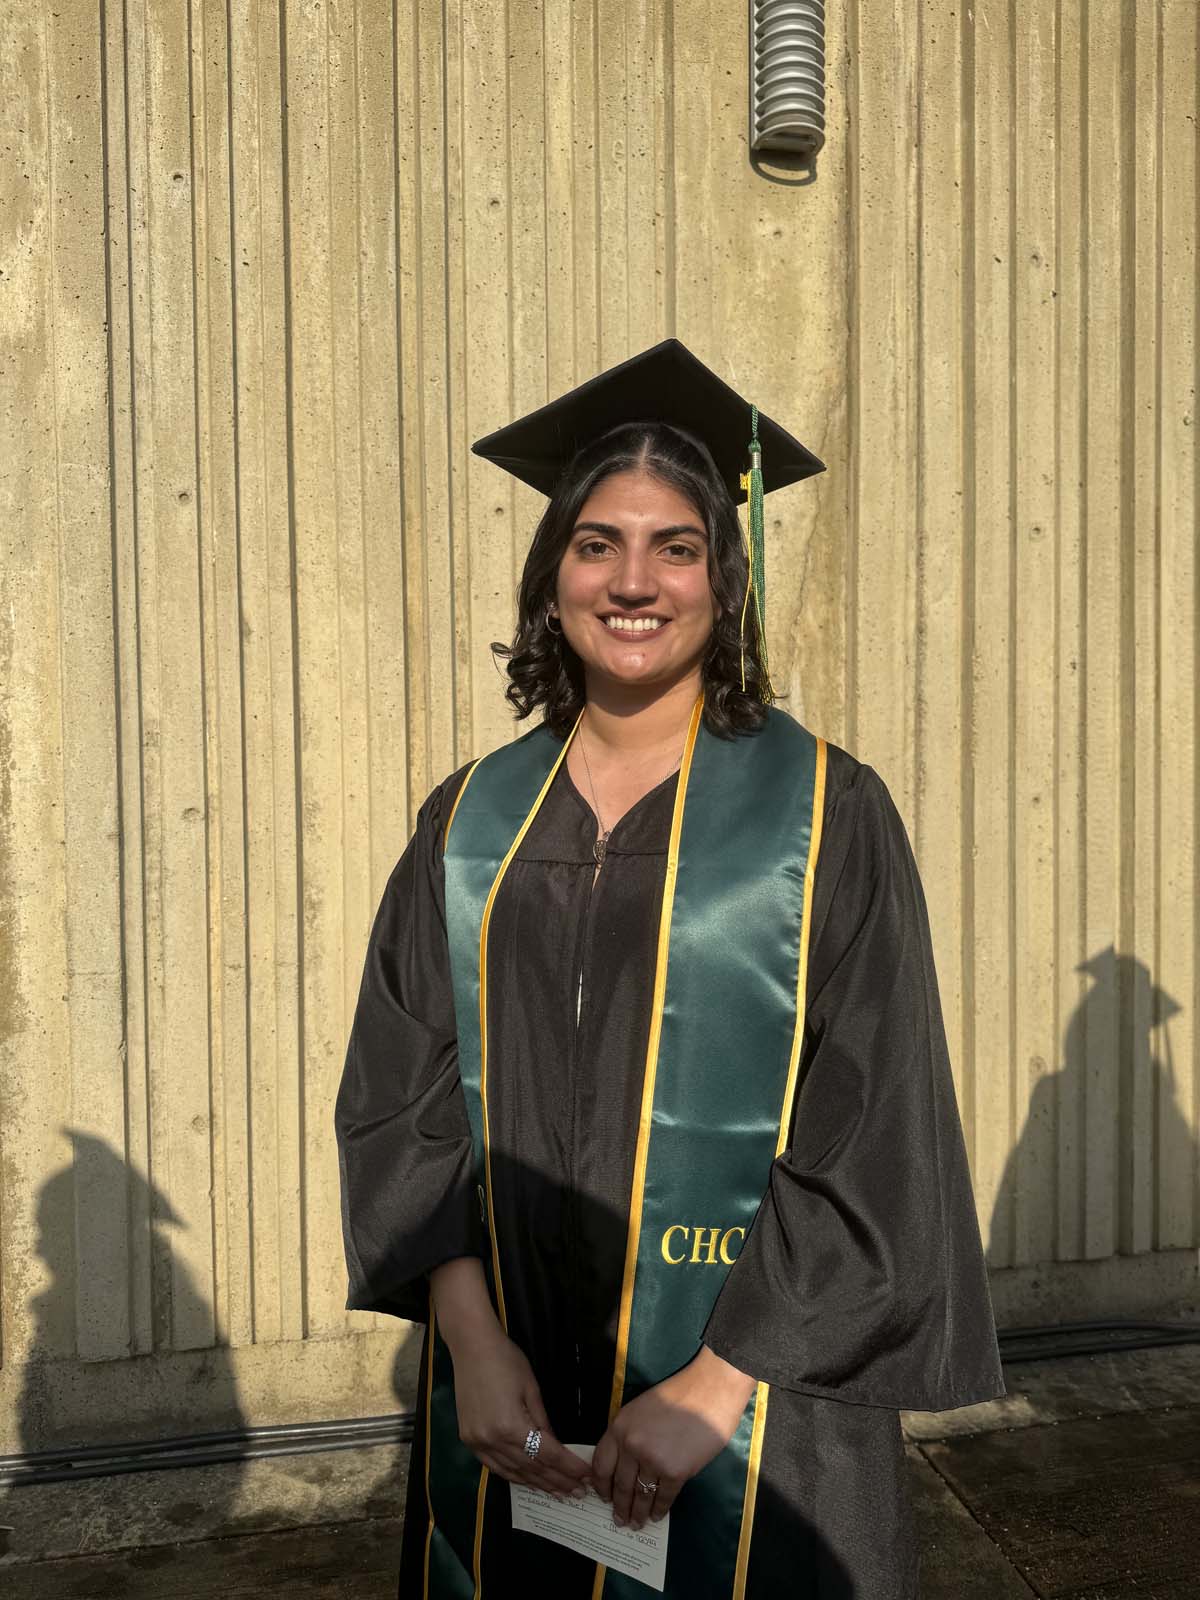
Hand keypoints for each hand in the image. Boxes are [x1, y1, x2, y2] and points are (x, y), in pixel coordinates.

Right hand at [447, 1322, 590, 1497]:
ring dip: (537, 1484)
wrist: (471, 1346)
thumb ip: (543, 1422)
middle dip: (557, 1481)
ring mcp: (478, 1444)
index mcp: (511, 1427)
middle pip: (531, 1468)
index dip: (569, 1468)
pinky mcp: (469, 1441)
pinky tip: (528, 1481)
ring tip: (559, 1493)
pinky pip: (494, 1467)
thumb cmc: (506, 1360)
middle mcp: (493, 1441)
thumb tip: (556, 1448)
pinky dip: (514, 1476)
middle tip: (579, 1493)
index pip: (548, 1455)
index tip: (587, 1477)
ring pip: (512, 1473)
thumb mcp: (531, 1389)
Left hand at [590, 1346, 755, 1529]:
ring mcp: (652, 1460)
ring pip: (640, 1495)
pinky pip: (663, 1497)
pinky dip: (659, 1510)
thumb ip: (628, 1434)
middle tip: (619, 1520)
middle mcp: (631, 1445)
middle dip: (619, 1506)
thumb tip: (622, 1464)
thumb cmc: (677, 1395)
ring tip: (636, 1524)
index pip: (601, 1464)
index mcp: (619, 1426)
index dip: (601, 1486)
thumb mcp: (640, 1410)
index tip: (603, 1498)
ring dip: (637, 1513)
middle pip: (620, 1484)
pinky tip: (657, 1516)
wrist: (709, 1391)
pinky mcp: (675, 1472)